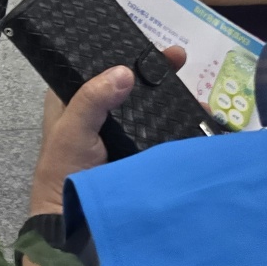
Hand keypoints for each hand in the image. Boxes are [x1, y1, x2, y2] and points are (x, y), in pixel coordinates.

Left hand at [27, 47, 185, 214]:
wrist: (76, 220)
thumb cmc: (65, 167)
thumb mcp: (73, 128)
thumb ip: (93, 99)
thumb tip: (124, 72)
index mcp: (74, 96)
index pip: (100, 65)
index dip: (124, 53)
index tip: (151, 45)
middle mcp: (98, 110)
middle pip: (130, 84)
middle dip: (157, 73)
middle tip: (182, 59)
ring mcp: (120, 132)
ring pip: (148, 107)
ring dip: (172, 99)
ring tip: (198, 95)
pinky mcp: (137, 152)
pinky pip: (160, 132)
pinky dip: (179, 125)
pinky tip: (200, 119)